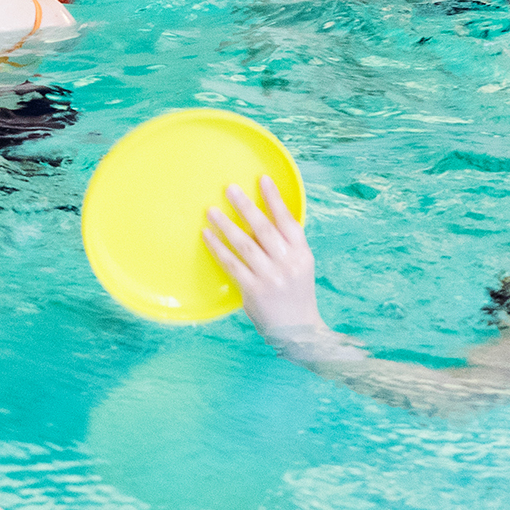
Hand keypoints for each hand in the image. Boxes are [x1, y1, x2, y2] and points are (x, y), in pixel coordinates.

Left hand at [202, 176, 328, 339]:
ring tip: (211, 211)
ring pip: (245, 244)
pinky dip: (218, 247)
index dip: (275, 199)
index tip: (262, 179)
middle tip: (229, 188)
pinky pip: (231, 263)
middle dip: (246, 206)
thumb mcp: (300, 265)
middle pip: (264, 228)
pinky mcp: (253, 290)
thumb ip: (287, 244)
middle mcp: (288, 263)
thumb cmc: (295, 292)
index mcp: (302, 254)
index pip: (289, 221)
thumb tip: (267, 214)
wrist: (298, 330)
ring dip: (226, 225)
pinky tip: (206, 235)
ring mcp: (271, 277)